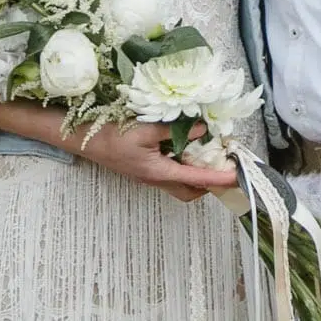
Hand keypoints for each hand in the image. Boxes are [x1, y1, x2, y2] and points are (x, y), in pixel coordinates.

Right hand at [80, 120, 237, 201]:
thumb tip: (201, 130)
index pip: (196, 178)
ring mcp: (150, 176)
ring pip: (180, 183)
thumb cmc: (112, 136)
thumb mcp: (145, 130)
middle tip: (223, 165)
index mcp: (158, 172)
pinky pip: (171, 173)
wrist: (85, 140)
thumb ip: (174, 131)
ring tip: (209, 154)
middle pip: (189, 190)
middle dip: (209, 183)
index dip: (218, 177)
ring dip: (197, 173)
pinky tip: (186, 147)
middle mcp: (156, 179)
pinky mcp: (145, 169)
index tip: (235, 176)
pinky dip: (184, 165)